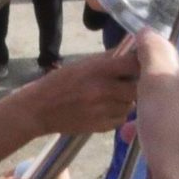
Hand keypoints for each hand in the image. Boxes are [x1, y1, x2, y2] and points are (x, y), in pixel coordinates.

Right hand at [24, 40, 141, 133]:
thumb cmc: (59, 82)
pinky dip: (117, 114)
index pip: (134, 64)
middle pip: (137, 87)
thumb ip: (108, 59)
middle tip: (126, 82)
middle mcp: (103, 90)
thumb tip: (133, 52)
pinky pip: (121, 118)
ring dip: (126, 100)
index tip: (139, 64)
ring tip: (110, 96)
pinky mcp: (101, 127)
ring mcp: (103, 111)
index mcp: (98, 70)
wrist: (39, 109)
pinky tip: (104, 109)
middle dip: (135, 84)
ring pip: (130, 105)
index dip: (140, 64)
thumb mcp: (82, 64)